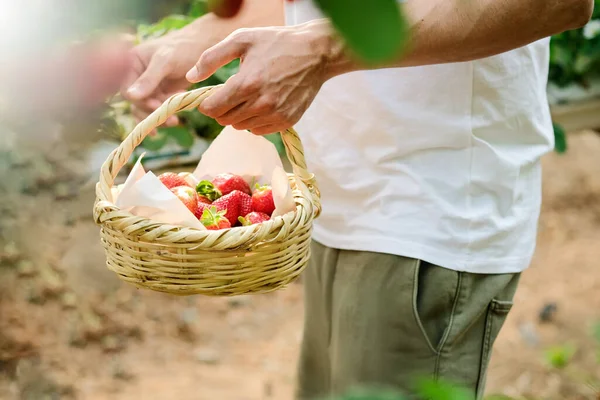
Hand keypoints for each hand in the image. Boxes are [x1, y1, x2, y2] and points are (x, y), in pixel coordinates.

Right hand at [121, 27, 214, 125]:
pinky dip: (163, 116)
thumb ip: (149, 78)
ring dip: (158, 117)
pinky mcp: (160, 94)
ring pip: (146, 109)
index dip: (139, 101)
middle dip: (151, 111)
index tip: (155, 105)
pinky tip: (171, 122)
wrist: (201, 47)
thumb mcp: (165, 61)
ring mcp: (149, 86)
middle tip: (169, 117)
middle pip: (136, 102)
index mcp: (131, 63)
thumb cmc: (182, 48)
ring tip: (174, 121)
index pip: (126, 89)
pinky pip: (157, 109)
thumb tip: (131, 96)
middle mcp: (136, 76)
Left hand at [185, 21, 334, 134]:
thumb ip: (211, 58)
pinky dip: (255, 120)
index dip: (207, 104)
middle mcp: (260, 104)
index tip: (210, 96)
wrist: (316, 53)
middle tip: (231, 92)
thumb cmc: (276, 43)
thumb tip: (190, 77)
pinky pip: (259, 130)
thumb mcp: (241, 40)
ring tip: (248, 96)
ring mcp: (275, 115)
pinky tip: (262, 103)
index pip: (213, 109)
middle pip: (225, 120)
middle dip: (222, 108)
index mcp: (246, 84)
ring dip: (238, 114)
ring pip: (241, 126)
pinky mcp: (287, 121)